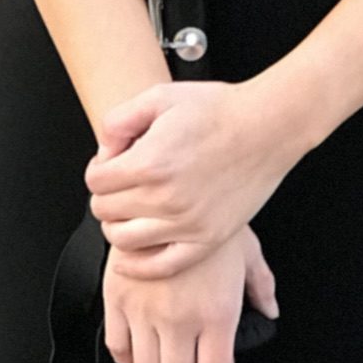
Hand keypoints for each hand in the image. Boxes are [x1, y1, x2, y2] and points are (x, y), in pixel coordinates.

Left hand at [85, 78, 301, 279]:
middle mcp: (164, 197)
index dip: (100, 168)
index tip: (113, 162)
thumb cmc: (219, 109)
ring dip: (118, 224)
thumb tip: (104, 151)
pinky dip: (137, 265)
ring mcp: (186, 223)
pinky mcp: (206, 239)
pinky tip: (130, 255)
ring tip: (133, 208)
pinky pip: (159, 266)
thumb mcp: (161, 96)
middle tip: (125, 181)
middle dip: (107, 194)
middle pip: (105, 211)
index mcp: (149, 162)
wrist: (267, 126)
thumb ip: (119, 120)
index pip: (95, 181)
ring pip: (124, 240)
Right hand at [103, 221, 278, 362]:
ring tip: (162, 345)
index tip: (211, 360)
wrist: (166, 186)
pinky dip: (127, 350)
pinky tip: (139, 335)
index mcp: (217, 311)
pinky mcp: (116, 299)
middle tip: (185, 356)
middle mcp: (180, 318)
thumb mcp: (246, 248)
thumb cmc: (210, 214)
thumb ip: (260, 285)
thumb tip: (269, 310)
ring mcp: (145, 311)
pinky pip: (117, 348)